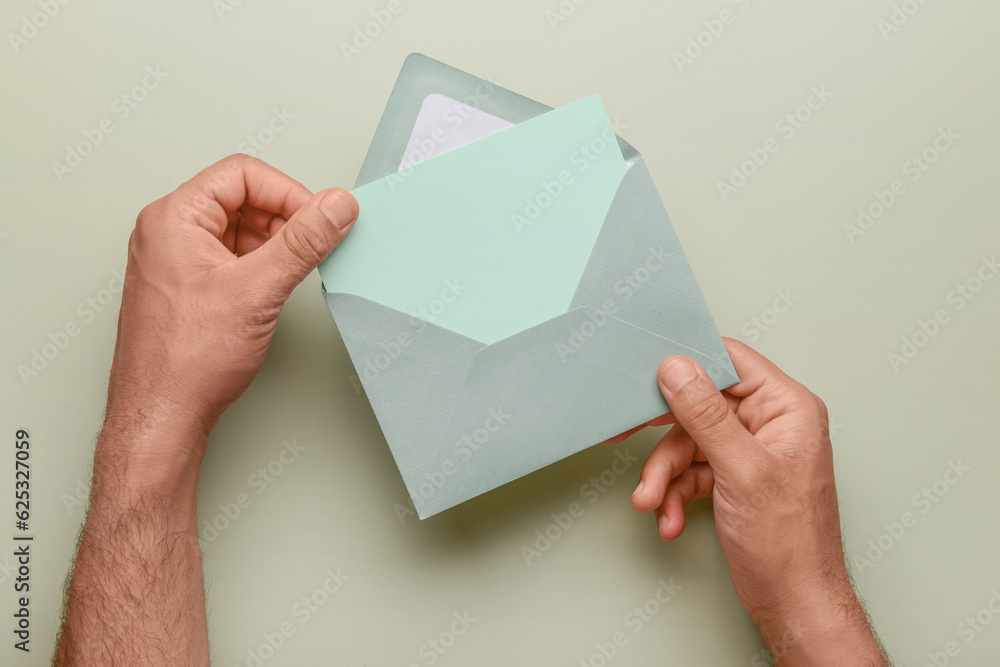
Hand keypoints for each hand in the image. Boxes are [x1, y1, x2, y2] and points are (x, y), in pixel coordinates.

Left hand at [107, 154, 357, 464]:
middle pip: (242, 198)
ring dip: (275, 245)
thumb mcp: (259, 290)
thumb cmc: (186, 360)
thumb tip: (336, 206)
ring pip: (241, 229)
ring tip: (292, 275)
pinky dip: (262, 266)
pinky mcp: (189, 286)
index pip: (242, 174)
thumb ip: (303, 242)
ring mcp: (177, 260)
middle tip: (312, 248)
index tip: (317, 221)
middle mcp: (169, 233)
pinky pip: (233, 257)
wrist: (163, 415)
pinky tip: (275, 291)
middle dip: (284, 220)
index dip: (288, 192)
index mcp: (173, 218)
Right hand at [629, 339, 886, 663]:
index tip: (647, 377)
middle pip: (701, 405)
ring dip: (664, 475)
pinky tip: (669, 517)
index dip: (687, 366)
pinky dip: (675, 494)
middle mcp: (770, 423)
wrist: (794, 603)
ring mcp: (751, 452)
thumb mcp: (741, 471)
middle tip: (625, 434)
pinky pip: (692, 471)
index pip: (729, 361)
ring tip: (651, 502)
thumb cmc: (790, 544)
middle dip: (665, 435)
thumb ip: (706, 415)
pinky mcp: (734, 479)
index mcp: (786, 408)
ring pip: (689, 444)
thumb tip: (677, 368)